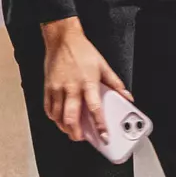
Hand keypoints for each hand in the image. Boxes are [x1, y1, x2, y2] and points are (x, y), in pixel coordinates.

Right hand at [41, 17, 129, 142]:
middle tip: (82, 138)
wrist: (63, 38)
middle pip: (72, 118)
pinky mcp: (48, 86)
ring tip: (72, 130)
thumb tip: (127, 97)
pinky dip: (54, 118)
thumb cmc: (82, 50)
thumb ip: (115, 83)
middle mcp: (72, 87)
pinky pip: (48, 108)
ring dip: (65, 127)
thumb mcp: (103, 65)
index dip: (100, 125)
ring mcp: (58, 88)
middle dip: (77, 133)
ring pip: (58, 116)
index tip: (103, 136)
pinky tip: (59, 119)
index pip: (95, 109)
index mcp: (88, 82)